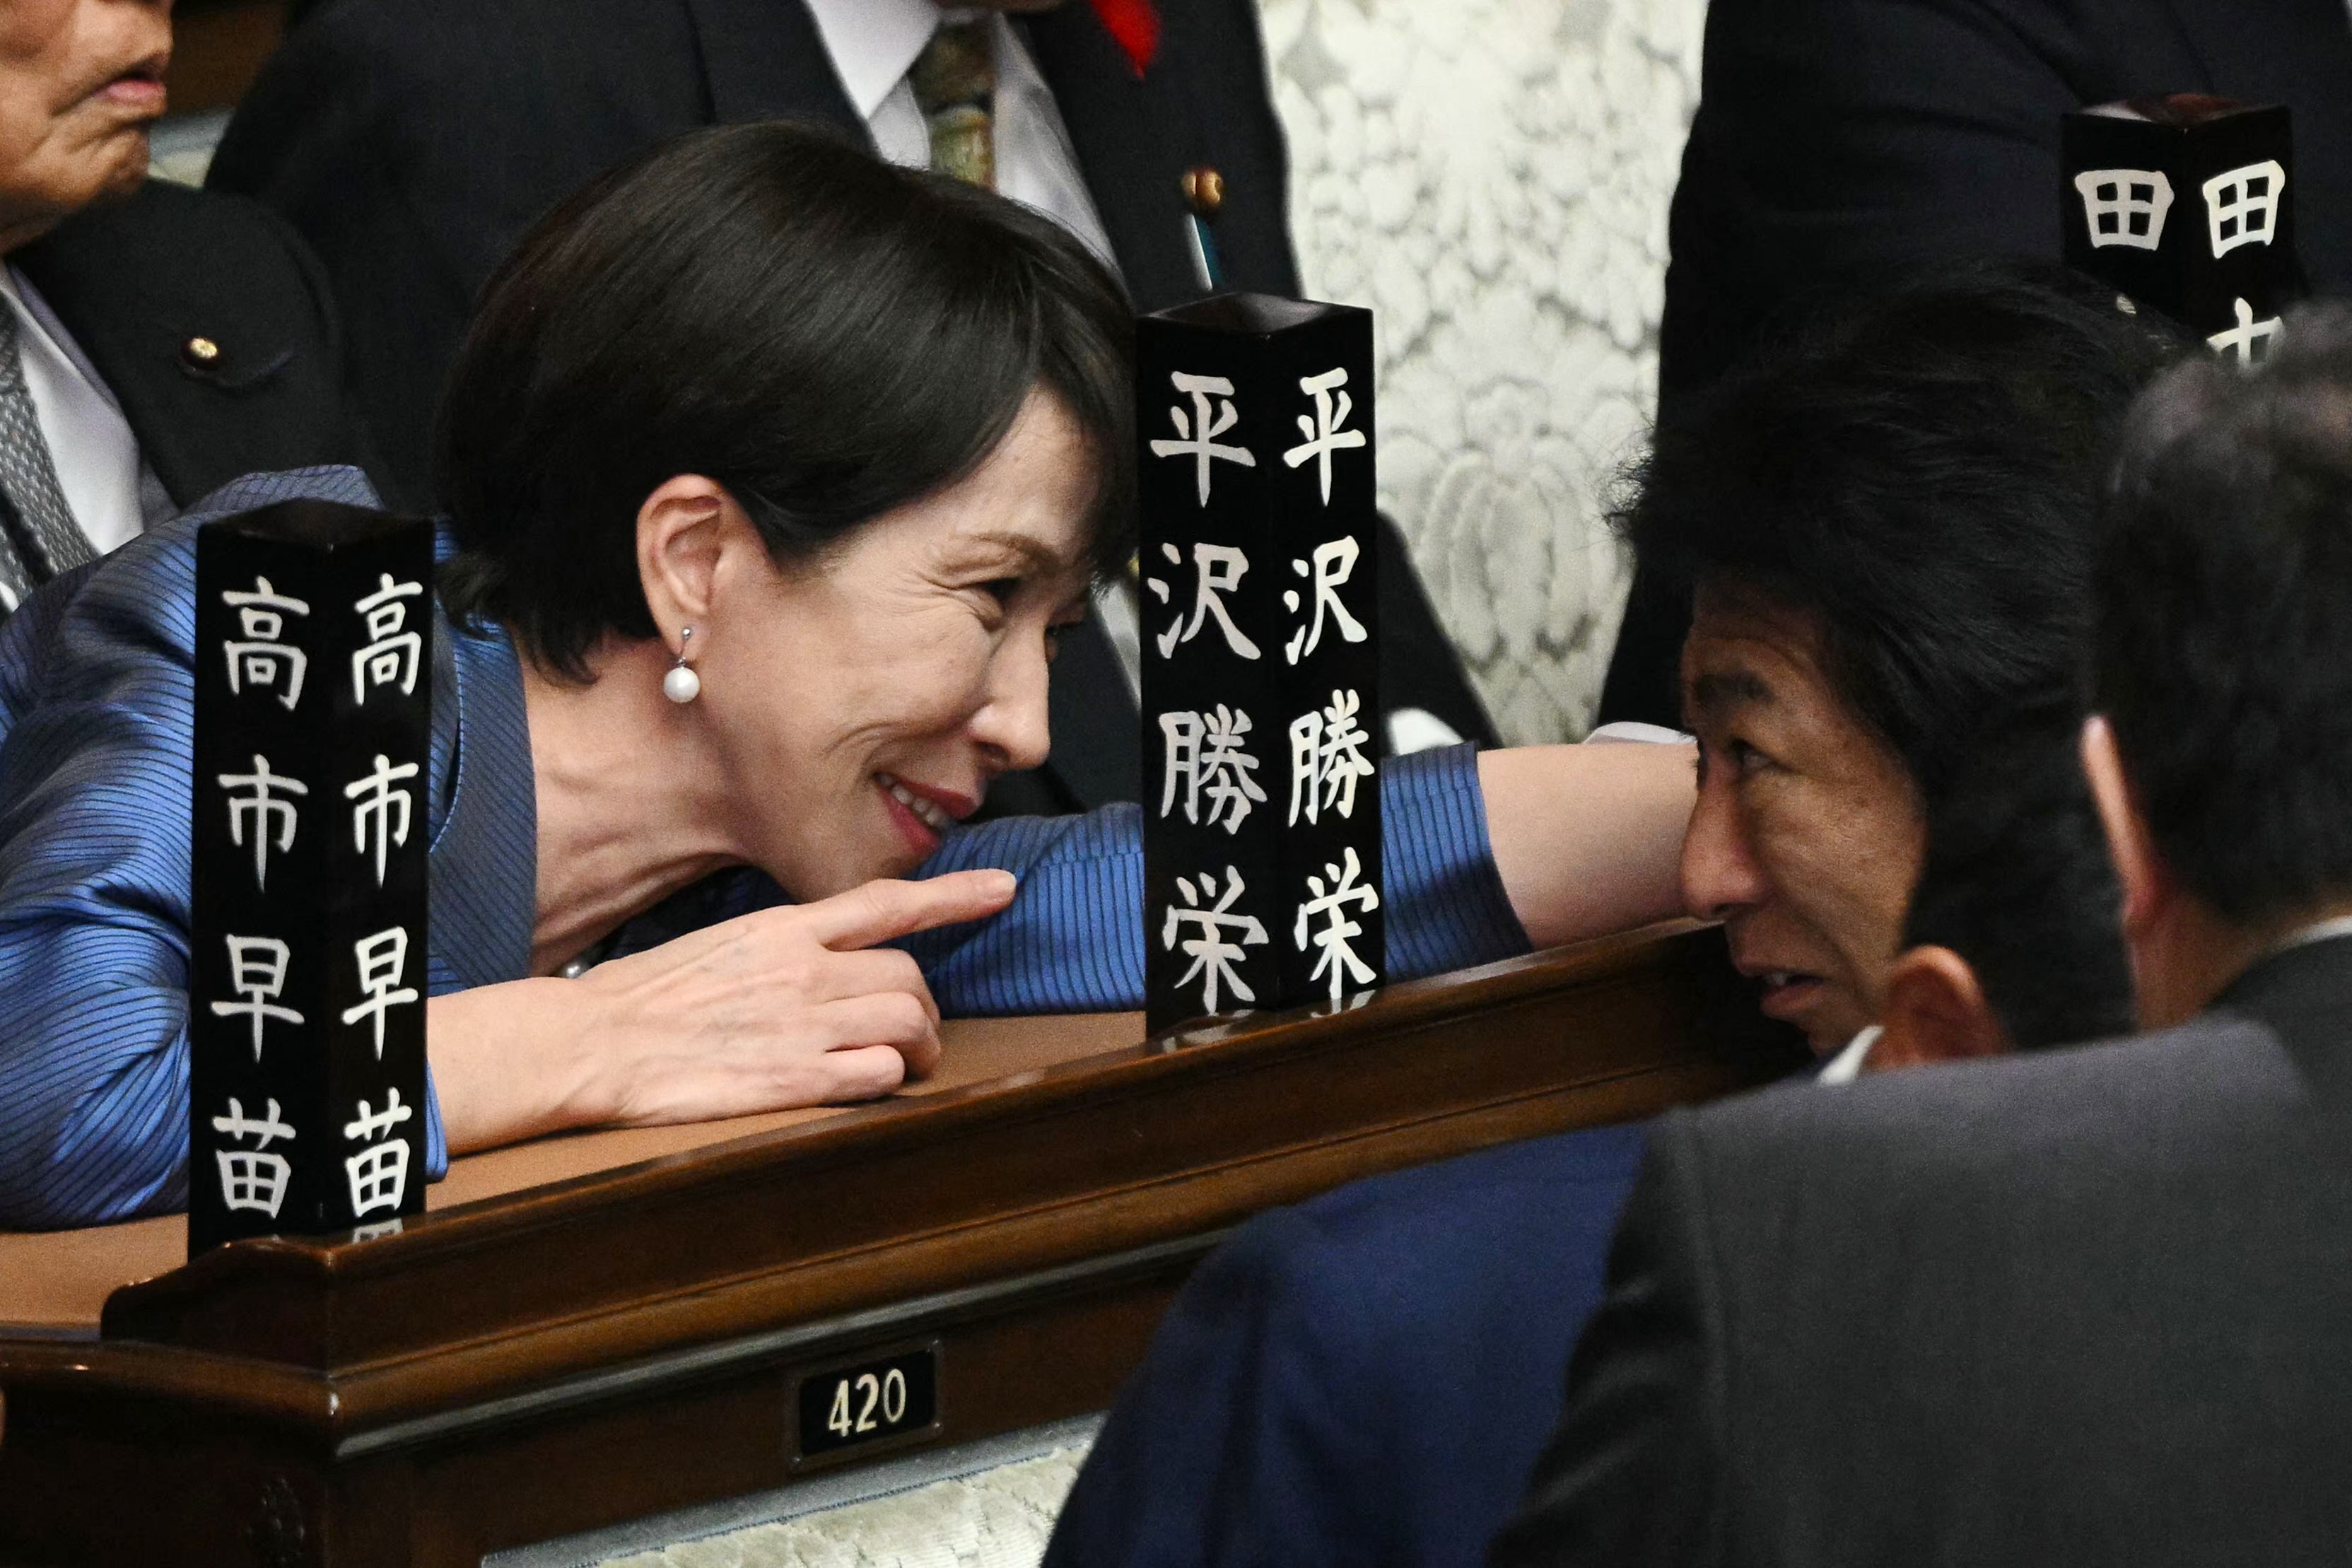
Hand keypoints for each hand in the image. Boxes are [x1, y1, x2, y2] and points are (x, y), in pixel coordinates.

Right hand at [428, 869, 1016, 1152]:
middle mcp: (802, 971)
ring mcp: (801, 1025)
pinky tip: (868, 1082)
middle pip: (910, 977)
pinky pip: (878, 1073)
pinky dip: (888, 1079)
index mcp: (782, 929)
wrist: (591, 1043)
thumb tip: (829, 955)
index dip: (953, 898)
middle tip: (913, 1030)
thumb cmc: (643, 999)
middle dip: (926, 1007)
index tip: (1004, 892)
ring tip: (905, 1063)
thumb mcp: (721, 946)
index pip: (886, 903)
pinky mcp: (793, 1079)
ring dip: (921, 1048)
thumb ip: (784, 948)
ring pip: (908, 1022)